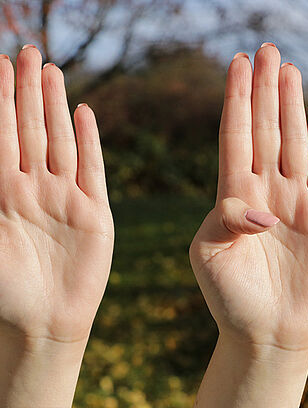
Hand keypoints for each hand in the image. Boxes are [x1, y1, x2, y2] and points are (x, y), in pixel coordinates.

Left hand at [0, 46, 113, 406]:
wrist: (45, 321)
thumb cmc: (5, 290)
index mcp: (2, 193)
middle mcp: (33, 188)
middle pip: (29, 130)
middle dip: (26, 91)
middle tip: (27, 50)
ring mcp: (66, 197)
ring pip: (58, 141)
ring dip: (54, 107)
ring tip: (51, 71)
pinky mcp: (94, 210)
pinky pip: (91, 169)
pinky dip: (87, 141)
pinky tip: (82, 114)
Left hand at [190, 44, 307, 406]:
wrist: (268, 330)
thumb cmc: (230, 296)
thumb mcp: (210, 254)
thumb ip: (224, 220)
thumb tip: (259, 206)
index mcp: (233, 195)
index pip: (234, 136)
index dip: (236, 100)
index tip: (237, 64)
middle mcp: (265, 191)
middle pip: (264, 129)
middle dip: (265, 90)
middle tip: (267, 50)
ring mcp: (296, 201)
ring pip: (293, 142)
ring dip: (291, 106)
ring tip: (289, 70)